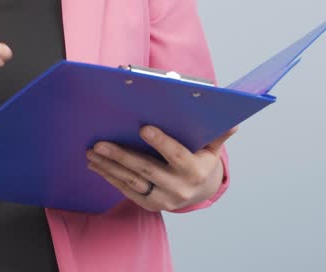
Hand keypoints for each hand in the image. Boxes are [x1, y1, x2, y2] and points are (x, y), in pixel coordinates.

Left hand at [85, 125, 236, 211]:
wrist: (200, 191)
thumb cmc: (202, 160)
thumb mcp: (212, 147)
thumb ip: (218, 134)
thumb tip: (233, 121)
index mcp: (195, 170)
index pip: (177, 155)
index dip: (161, 142)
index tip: (144, 128)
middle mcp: (179, 188)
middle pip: (146, 170)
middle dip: (121, 156)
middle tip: (100, 143)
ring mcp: (163, 199)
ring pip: (132, 181)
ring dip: (109, 166)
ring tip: (92, 152)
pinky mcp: (151, 205)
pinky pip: (127, 190)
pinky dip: (110, 177)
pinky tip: (97, 165)